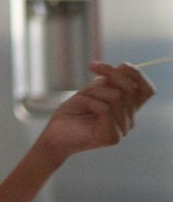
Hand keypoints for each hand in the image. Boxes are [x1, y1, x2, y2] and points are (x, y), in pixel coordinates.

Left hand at [36, 61, 154, 159]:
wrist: (55, 134)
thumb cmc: (73, 112)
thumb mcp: (93, 91)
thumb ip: (111, 82)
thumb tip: (126, 67)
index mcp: (128, 108)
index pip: (146, 90)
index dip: (137, 74)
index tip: (120, 64)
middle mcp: (129, 120)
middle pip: (132, 88)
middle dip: (111, 72)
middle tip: (92, 66)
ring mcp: (122, 130)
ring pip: (116, 97)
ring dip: (94, 91)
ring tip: (81, 99)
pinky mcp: (111, 137)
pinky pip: (105, 109)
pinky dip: (89, 101)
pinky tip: (81, 105)